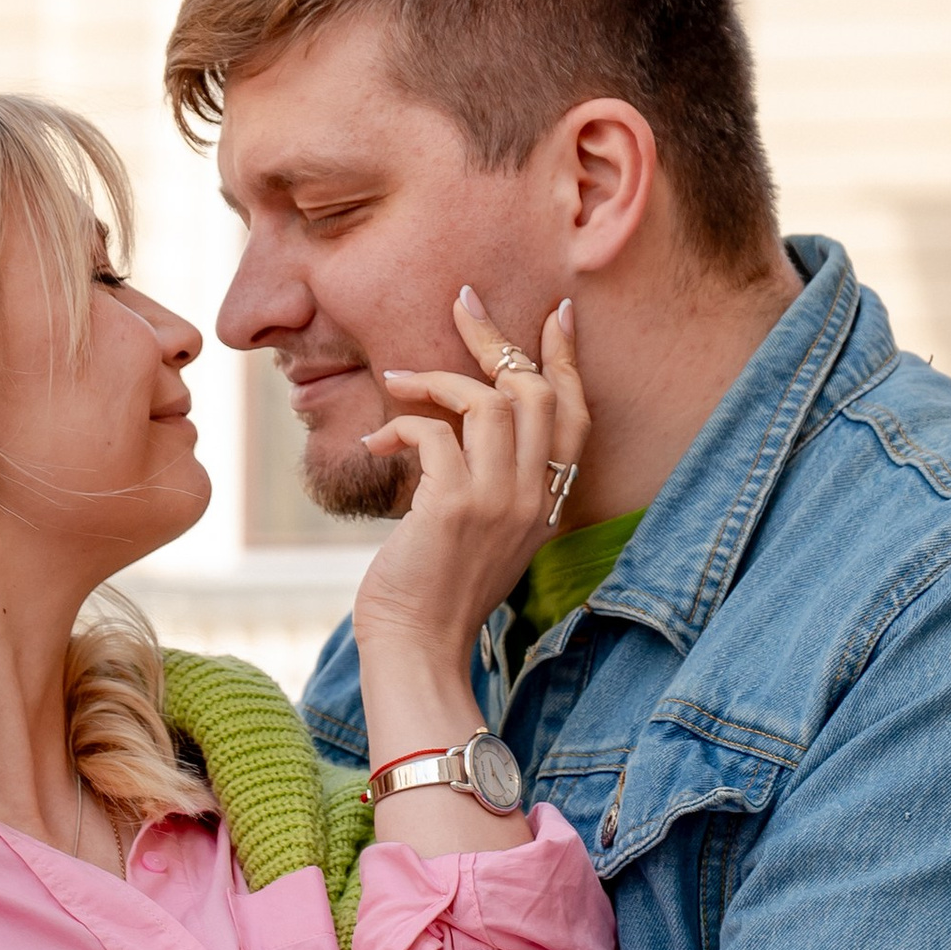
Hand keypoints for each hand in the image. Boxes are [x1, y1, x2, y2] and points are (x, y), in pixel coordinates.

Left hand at [352, 290, 589, 690]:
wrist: (416, 647)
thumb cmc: (437, 592)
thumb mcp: (484, 533)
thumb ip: (493, 484)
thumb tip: (462, 426)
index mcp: (546, 503)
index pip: (576, 416)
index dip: (566, 360)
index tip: (555, 314)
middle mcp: (533, 498)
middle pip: (536, 392)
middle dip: (498, 338)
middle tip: (463, 303)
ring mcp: (497, 501)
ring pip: (490, 401)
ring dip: (436, 378)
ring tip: (397, 380)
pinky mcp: (453, 506)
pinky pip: (434, 433)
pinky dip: (401, 423)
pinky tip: (374, 439)